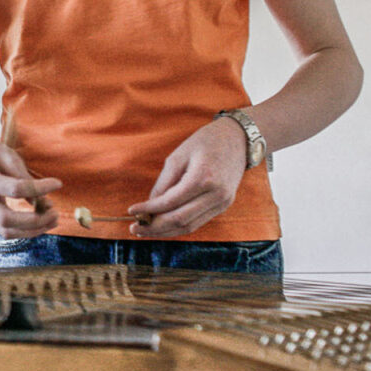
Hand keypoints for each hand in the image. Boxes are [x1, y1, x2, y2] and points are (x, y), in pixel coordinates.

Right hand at [0, 133, 61, 237]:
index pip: (14, 189)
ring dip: (32, 230)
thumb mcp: (6, 154)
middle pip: (6, 220)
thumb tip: (41, 201)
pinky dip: (26, 229)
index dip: (39, 189)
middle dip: (34, 221)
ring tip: (53, 220)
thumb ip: (23, 177)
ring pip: (6, 231)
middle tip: (55, 213)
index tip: (57, 183)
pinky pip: (6, 230)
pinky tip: (42, 221)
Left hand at [126, 117, 248, 238]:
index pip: (170, 202)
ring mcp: (222, 203)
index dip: (149, 210)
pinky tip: (163, 226)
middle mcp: (216, 195)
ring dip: (165, 231)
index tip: (131, 211)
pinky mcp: (223, 206)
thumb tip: (150, 205)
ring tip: (145, 231)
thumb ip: (164, 183)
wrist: (238, 139)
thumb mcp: (179, 156)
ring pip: (189, 226)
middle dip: (155, 227)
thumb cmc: (205, 142)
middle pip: (180, 220)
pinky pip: (198, 222)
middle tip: (134, 228)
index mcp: (203, 178)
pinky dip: (179, 226)